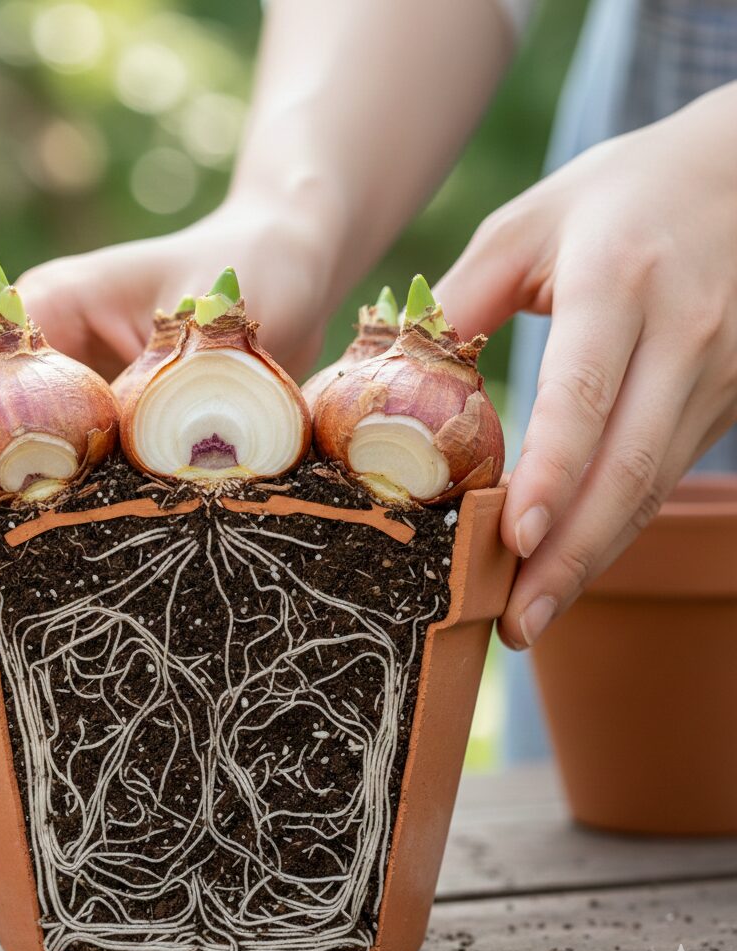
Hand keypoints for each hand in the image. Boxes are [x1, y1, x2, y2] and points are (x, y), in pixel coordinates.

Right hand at [0, 200, 332, 631]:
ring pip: (7, 474)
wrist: (288, 269)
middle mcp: (48, 358)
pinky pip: (64, 489)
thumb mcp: (203, 317)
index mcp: (46, 309)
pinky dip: (39, 536)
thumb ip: (155, 385)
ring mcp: (79, 402)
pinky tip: (26, 588)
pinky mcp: (113, 438)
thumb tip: (119, 475)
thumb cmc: (245, 269)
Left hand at [438, 82, 736, 649]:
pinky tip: (570, 564)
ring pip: (652, 486)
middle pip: (628, 467)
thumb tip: (377, 378)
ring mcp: (719, 373)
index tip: (515, 542)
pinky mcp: (728, 400)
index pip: (584, 393)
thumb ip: (456, 304)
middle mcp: (683, 334)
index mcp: (618, 282)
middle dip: (570, 555)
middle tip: (515, 622)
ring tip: (532, 616)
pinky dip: (615, 527)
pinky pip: (665, 477)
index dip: (551, 474)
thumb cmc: (614, 198)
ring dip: (592, 558)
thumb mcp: (525, 229)